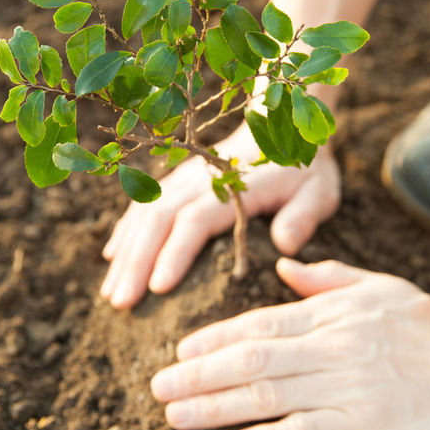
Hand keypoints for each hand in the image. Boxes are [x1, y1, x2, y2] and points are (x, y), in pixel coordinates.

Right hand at [100, 123, 340, 307]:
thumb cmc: (303, 169)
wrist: (283, 127)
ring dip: (126, 253)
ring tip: (111, 294)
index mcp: (233, 187)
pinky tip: (113, 258)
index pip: (196, 221)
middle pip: (159, 220)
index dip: (175, 253)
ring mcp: (184, 178)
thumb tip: (285, 245)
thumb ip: (303, 217)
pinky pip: (144, 204)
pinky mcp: (177, 181)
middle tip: (121, 303)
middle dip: (137, 262)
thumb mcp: (318, 191)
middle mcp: (200, 180)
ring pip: (145, 214)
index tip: (157, 289)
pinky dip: (126, 231)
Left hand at [150, 258, 429, 429]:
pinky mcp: (365, 422)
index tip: (181, 350)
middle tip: (158, 387)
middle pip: (253, 360)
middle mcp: (332, 347)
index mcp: (331, 312)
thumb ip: (326, 277)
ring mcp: (347, 385)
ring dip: (217, 407)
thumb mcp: (377, 286)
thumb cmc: (425, 323)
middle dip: (200, 374)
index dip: (216, 338)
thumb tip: (282, 267)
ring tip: (176, 415)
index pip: (260, 323)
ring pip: (269, 396)